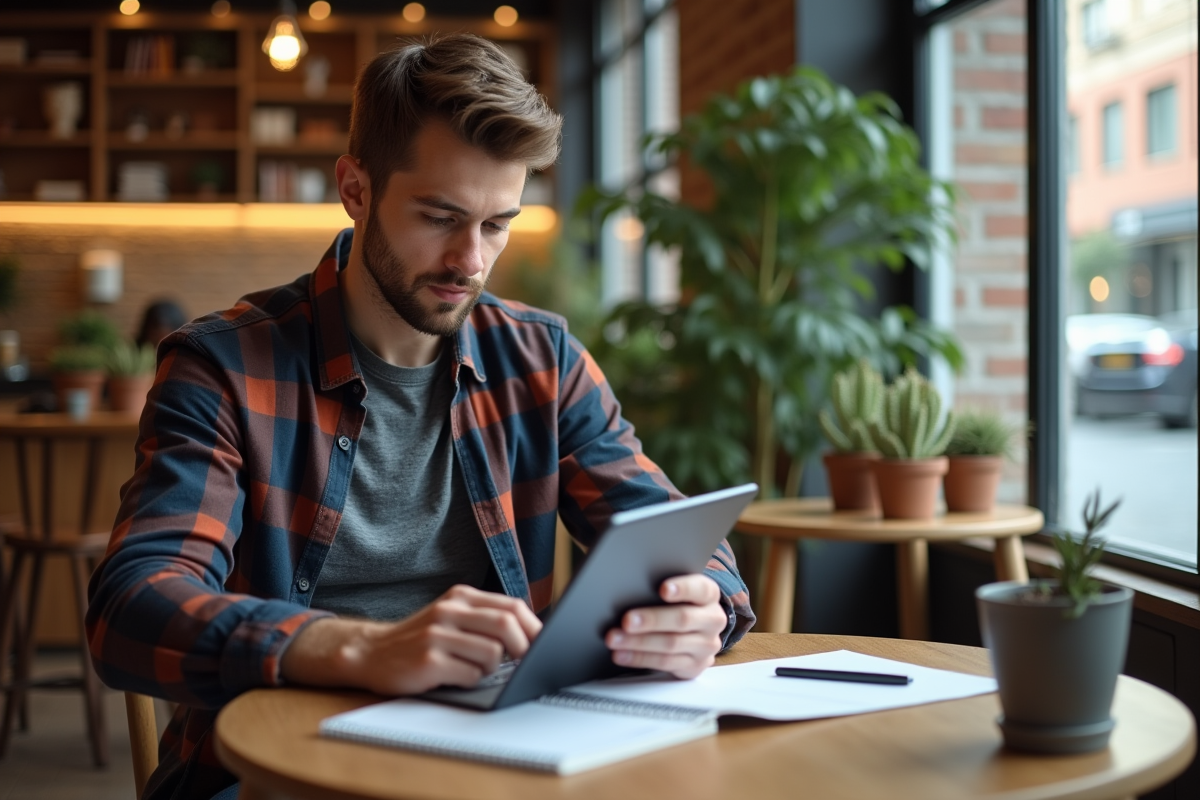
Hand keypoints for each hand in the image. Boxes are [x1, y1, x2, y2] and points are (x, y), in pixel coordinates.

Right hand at [281, 585, 541, 695]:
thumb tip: (533, 633)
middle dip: (523, 648)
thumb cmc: (421, 638)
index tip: (542, 644)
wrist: (371, 653)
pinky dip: (472, 681)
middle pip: (507, 625)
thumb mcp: (452, 616)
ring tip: (475, 668)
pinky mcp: (429, 661)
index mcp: (461, 596)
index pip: (511, 606)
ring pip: (493, 654)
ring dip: (493, 669)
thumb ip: (485, 618)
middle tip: (522, 661)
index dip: (534, 627)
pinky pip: (471, 676)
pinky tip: (455, 677)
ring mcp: (438, 635)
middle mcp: (450, 610)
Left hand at [604, 574, 726, 679]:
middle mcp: (712, 620)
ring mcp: (706, 645)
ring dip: (639, 643)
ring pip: (671, 644)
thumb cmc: (680, 603)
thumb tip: (629, 588)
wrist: (699, 631)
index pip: (700, 589)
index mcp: (709, 595)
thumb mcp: (679, 591)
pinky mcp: (695, 666)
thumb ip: (664, 589)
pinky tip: (622, 654)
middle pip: (682, 619)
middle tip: (626, 620)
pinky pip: (665, 663)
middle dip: (651, 620)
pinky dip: (639, 658)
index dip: (682, 588)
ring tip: (615, 639)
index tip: (663, 589)